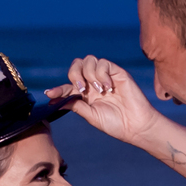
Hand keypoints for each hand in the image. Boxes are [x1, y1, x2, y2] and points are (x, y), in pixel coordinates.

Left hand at [45, 56, 161, 146]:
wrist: (136, 125)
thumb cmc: (115, 124)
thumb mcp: (91, 116)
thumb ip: (76, 106)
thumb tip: (56, 101)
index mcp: (86, 94)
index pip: (67, 86)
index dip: (58, 89)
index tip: (50, 95)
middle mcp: (93, 83)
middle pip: (76, 65)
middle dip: (74, 75)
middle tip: (81, 90)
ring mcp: (105, 76)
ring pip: (88, 60)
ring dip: (90, 74)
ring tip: (100, 91)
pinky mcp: (117, 72)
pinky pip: (103, 63)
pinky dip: (102, 74)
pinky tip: (109, 88)